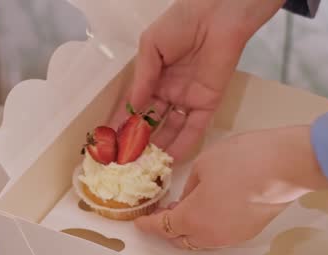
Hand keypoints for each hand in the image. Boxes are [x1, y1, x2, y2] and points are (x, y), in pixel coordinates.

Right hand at [110, 0, 283, 161]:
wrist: (217, 15)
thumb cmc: (181, 23)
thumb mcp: (151, 47)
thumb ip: (143, 78)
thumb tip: (133, 107)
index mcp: (153, 78)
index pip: (134, 107)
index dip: (122, 124)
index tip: (109, 142)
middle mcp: (169, 92)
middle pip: (151, 122)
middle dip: (139, 141)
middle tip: (126, 162)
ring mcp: (188, 99)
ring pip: (171, 129)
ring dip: (159, 148)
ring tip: (145, 167)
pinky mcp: (208, 103)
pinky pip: (195, 128)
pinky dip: (184, 144)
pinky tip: (170, 160)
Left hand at [135, 126, 327, 248]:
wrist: (287, 165)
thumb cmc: (242, 161)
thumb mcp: (203, 167)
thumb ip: (189, 189)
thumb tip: (186, 201)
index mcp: (192, 219)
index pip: (162, 227)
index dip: (147, 225)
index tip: (138, 222)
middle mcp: (210, 235)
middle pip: (180, 240)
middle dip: (167, 229)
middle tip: (161, 212)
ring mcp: (232, 237)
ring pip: (200, 241)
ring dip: (188, 229)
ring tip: (184, 208)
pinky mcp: (249, 232)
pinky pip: (219, 236)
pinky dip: (207, 227)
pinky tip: (208, 208)